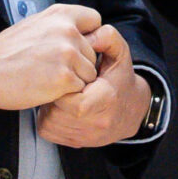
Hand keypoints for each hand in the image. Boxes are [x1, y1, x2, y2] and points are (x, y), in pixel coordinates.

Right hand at [0, 3, 100, 110]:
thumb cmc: (5, 51)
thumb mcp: (35, 24)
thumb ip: (60, 26)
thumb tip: (82, 32)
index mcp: (61, 15)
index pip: (95, 21)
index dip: (89, 36)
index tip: (77, 47)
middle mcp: (68, 31)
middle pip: (93, 53)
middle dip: (79, 64)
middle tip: (52, 68)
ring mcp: (67, 54)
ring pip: (89, 73)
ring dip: (73, 80)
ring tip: (47, 77)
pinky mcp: (64, 77)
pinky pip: (79, 89)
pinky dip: (66, 92)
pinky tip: (46, 88)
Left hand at [36, 28, 151, 147]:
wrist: (130, 110)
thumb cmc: (120, 79)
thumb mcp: (119, 53)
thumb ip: (107, 37)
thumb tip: (90, 34)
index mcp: (105, 100)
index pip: (69, 99)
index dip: (62, 85)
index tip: (67, 75)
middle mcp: (97, 124)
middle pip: (55, 112)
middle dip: (53, 95)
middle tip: (60, 83)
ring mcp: (85, 137)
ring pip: (48, 122)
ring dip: (48, 107)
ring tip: (61, 94)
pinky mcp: (74, 144)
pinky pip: (47, 131)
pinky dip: (48, 118)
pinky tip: (59, 107)